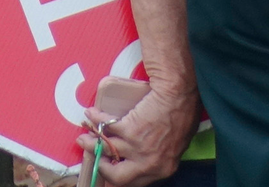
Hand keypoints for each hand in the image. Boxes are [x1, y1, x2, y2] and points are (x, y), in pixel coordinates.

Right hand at [76, 89, 201, 186]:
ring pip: (105, 151)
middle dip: (103, 169)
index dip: (120, 175)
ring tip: (84, 137)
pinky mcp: (128, 130)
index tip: (112, 168)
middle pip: (117, 177)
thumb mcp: (177, 142)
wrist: (179, 91)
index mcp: (162, 169)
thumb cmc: (184, 111)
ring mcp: (137, 147)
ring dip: (91, 143)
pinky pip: (105, 127)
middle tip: (98, 159)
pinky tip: (91, 114)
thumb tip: (149, 156)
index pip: (135, 182)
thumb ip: (162, 154)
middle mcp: (148, 163)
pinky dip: (95, 120)